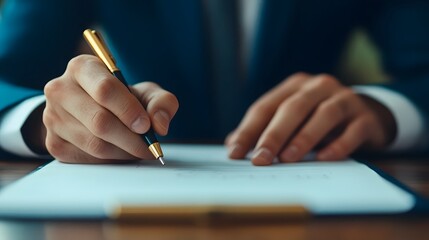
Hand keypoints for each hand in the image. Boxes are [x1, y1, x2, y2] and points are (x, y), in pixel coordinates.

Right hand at [41, 55, 177, 162]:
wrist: (94, 109)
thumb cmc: (123, 98)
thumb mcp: (145, 92)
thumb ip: (161, 102)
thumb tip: (160, 125)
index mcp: (82, 67)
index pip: (105, 89)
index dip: (129, 110)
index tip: (146, 126)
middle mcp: (60, 90)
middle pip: (100, 121)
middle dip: (131, 138)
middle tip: (149, 146)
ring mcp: (52, 117)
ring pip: (94, 144)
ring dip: (124, 152)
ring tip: (139, 149)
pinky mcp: (53, 142)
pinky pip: (87, 159)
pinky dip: (110, 160)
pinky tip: (121, 152)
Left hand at [225, 73, 395, 165]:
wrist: (367, 114)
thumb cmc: (317, 118)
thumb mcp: (290, 119)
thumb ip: (263, 129)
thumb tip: (233, 146)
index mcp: (294, 86)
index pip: (266, 106)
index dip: (248, 130)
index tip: (235, 153)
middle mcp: (318, 87)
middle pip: (293, 108)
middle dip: (274, 134)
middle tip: (260, 159)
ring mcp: (345, 99)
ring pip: (323, 115)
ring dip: (304, 138)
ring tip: (287, 159)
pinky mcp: (366, 117)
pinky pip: (352, 130)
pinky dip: (338, 145)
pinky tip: (323, 159)